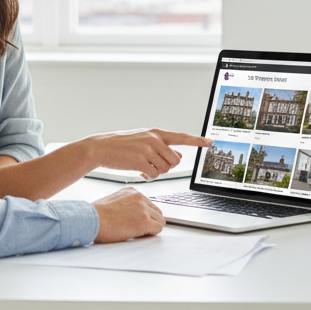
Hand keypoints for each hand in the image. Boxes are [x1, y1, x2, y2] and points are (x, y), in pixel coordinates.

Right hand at [87, 129, 211, 179]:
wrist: (100, 148)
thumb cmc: (121, 145)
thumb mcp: (143, 140)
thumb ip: (160, 146)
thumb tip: (178, 157)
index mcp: (156, 133)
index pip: (181, 137)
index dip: (197, 140)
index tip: (209, 142)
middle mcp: (154, 139)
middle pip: (175, 160)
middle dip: (166, 166)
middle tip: (152, 164)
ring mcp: (147, 150)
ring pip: (165, 169)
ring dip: (156, 172)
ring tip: (143, 167)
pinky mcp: (140, 161)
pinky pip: (154, 175)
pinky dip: (148, 177)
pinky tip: (139, 172)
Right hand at [92, 187, 165, 242]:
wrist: (91, 220)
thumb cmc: (96, 215)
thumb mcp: (112, 201)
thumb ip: (125, 204)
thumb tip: (130, 215)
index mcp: (131, 191)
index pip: (148, 204)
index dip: (143, 215)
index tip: (134, 222)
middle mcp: (139, 197)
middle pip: (156, 211)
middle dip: (150, 221)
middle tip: (137, 230)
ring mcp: (143, 209)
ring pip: (159, 220)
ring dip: (151, 228)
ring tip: (136, 233)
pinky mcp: (145, 221)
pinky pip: (158, 228)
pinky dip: (151, 234)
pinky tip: (138, 235)